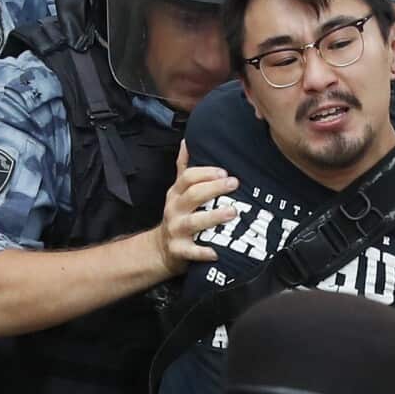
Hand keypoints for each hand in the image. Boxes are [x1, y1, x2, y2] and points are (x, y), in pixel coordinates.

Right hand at [155, 141, 239, 275]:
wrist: (160, 249)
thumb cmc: (177, 215)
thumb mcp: (177, 190)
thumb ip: (184, 167)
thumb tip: (187, 141)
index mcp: (176, 193)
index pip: (188, 178)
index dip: (205, 173)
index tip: (224, 171)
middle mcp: (174, 209)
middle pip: (192, 195)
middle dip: (213, 189)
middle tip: (234, 184)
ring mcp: (176, 230)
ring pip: (193, 222)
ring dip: (213, 217)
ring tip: (232, 212)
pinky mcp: (179, 251)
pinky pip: (192, 252)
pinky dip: (204, 252)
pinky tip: (218, 252)